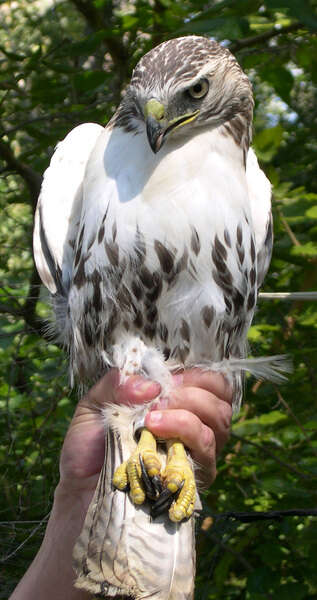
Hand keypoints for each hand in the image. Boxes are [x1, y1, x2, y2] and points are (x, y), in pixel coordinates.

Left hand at [58, 369, 231, 513]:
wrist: (81, 488)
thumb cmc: (90, 446)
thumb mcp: (95, 404)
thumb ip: (117, 385)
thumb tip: (152, 385)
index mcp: (177, 403)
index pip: (212, 383)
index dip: (199, 375)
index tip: (171, 379)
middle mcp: (195, 426)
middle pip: (219, 401)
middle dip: (191, 394)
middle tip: (159, 400)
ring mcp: (197, 452)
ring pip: (218, 423)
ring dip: (187, 413)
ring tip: (152, 418)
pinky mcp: (195, 476)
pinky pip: (206, 448)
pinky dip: (184, 431)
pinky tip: (155, 430)